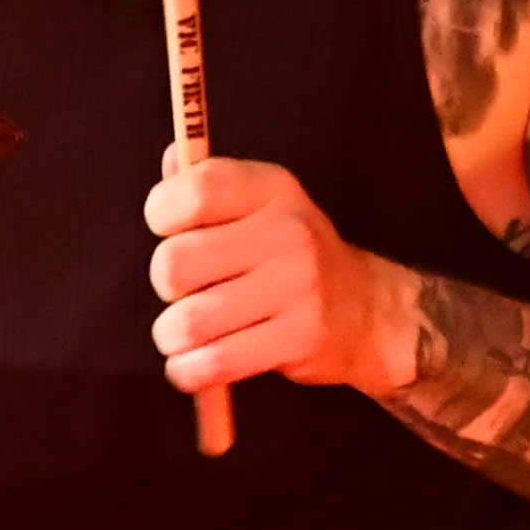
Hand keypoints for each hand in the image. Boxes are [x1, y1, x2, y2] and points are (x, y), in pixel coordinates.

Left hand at [147, 150, 413, 397]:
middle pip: (174, 263)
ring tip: (186, 334)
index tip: (168, 232)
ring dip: (172, 336)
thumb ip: (209, 185)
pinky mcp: (299, 338)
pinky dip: (189, 371)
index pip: (195, 190)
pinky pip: (214, 362)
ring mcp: (297, 285)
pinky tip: (194, 365)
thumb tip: (172, 159)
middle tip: (186, 292)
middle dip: (166, 286)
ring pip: (188, 322)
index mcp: (271, 189)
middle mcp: (287, 231)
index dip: (162, 214)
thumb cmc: (292, 255)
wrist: (367, 308)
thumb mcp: (261, 206)